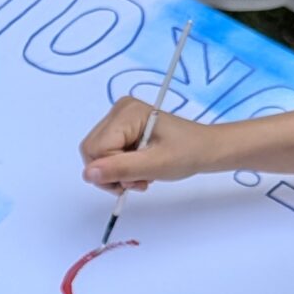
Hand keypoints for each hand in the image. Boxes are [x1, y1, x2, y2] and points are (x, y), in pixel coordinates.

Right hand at [78, 96, 224, 192]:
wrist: (205, 148)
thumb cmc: (187, 153)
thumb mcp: (155, 165)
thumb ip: (121, 169)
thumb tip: (88, 174)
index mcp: (127, 112)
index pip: (97, 149)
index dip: (111, 171)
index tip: (136, 182)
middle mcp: (118, 110)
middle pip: (92, 150)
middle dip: (111, 173)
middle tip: (136, 182)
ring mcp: (118, 118)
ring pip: (96, 155)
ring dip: (115, 173)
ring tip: (140, 178)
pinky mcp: (121, 128)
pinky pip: (105, 153)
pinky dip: (118, 168)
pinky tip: (138, 170)